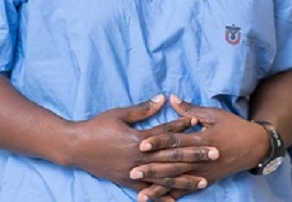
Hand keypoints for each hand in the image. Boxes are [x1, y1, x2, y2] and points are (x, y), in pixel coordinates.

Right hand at [68, 95, 198, 190]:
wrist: (76, 147)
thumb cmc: (97, 127)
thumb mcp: (119, 114)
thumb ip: (142, 110)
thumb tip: (162, 99)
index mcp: (138, 139)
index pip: (166, 132)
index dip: (183, 127)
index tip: (200, 122)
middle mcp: (139, 158)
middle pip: (172, 157)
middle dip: (195, 156)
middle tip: (215, 153)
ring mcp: (134, 172)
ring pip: (165, 178)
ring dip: (186, 179)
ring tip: (204, 180)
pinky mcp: (127, 181)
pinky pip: (149, 190)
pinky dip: (162, 196)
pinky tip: (176, 201)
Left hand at [132, 95, 265, 199]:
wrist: (254, 146)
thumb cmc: (233, 126)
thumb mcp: (213, 114)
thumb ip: (190, 110)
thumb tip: (171, 98)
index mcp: (200, 139)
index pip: (174, 141)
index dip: (157, 142)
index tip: (141, 144)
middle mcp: (200, 159)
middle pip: (172, 165)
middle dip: (152, 169)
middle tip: (133, 172)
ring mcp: (203, 172)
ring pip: (177, 182)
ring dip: (159, 188)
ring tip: (141, 195)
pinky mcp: (206, 180)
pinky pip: (188, 190)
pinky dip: (174, 196)